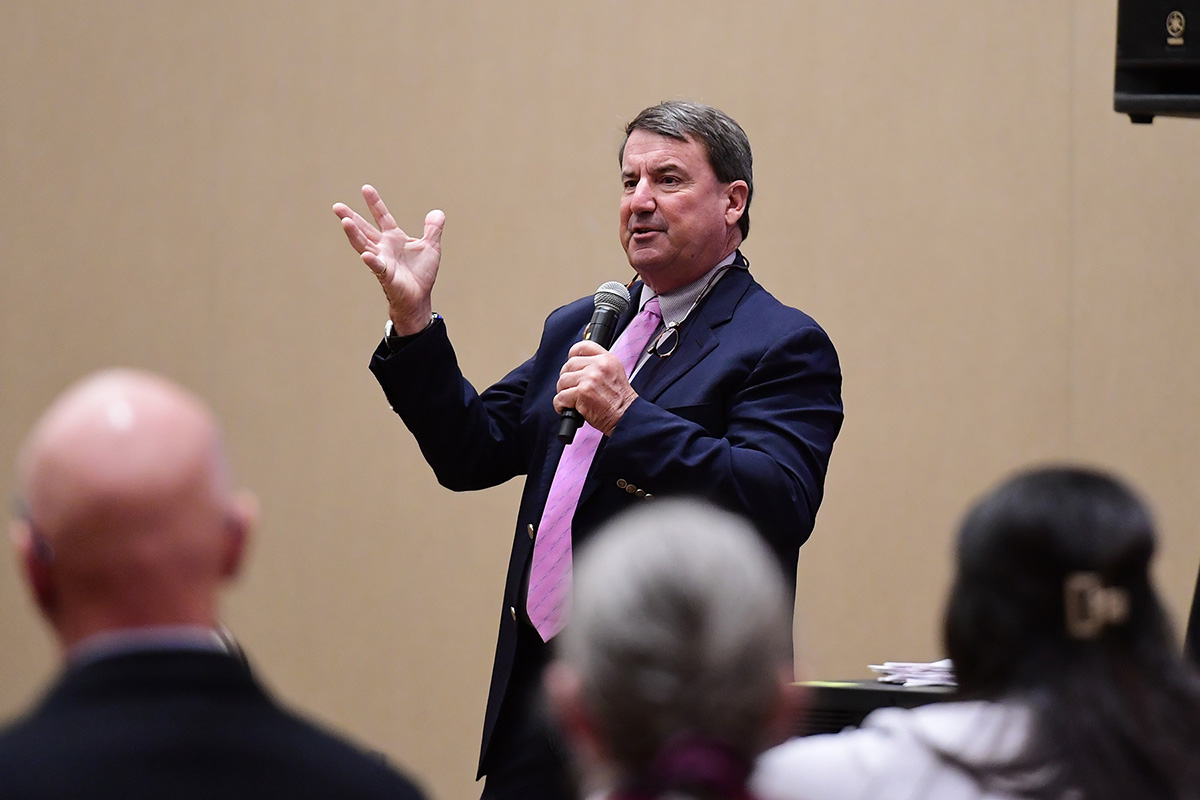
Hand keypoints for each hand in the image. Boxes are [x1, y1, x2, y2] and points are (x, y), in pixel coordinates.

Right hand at [333, 185, 444, 335]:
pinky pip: (378, 268)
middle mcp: (384, 248)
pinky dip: (372, 261)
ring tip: (345, 222)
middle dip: (351, 218)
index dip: (375, 203)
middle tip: (337, 206)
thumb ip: (433, 230)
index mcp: (394, 238)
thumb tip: (438, 212)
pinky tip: (366, 255)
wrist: (419, 298)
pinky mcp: (387, 276)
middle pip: (364, 229)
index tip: (365, 188)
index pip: (382, 217)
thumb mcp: (431, 247)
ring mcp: (382, 261)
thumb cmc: (421, 274)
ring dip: (354, 234)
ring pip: (364, 245)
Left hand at [553, 340, 637, 435]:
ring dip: (563, 392)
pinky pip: (560, 397)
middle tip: (572, 389)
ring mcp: (589, 378)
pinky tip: (568, 408)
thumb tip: (578, 365)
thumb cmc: (620, 402)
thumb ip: (598, 366)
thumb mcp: (614, 374)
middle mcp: (598, 366)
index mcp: (607, 359)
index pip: (583, 346)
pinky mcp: (582, 392)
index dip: (573, 355)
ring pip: (563, 381)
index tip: (571, 365)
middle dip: (567, 378)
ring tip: (572, 400)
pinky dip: (560, 405)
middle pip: (569, 365)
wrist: (626, 417)